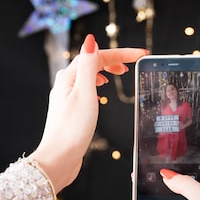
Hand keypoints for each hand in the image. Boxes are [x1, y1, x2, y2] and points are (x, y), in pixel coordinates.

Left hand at [30, 34, 146, 191]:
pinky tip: (101, 91)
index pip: (97, 56)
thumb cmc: (71, 130)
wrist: (58, 158)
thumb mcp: (85, 94)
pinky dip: (97, 84)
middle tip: (134, 62)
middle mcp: (65, 85)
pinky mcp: (70, 110)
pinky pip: (85, 88)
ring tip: (120, 72)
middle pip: (92, 63)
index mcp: (68, 78)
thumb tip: (90, 41)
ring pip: (88, 75)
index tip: (141, 54)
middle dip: (114, 59)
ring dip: (105, 70)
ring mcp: (67, 97)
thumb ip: (88, 67)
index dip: (121, 53)